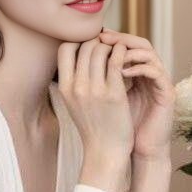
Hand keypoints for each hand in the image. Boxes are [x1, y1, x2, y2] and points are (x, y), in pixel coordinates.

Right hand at [57, 36, 134, 159]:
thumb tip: (78, 54)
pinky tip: (128, 57)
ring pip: (101, 50)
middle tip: (110, 46)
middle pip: (85, 46)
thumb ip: (73, 80)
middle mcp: (76, 87)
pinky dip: (123, 53)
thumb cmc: (93, 125)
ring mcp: (94, 90)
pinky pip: (117, 61)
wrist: (105, 150)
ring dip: (112, 46)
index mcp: (64, 87)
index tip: (91, 44)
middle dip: (99, 41)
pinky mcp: (113, 94)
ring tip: (119, 51)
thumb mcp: (73, 102)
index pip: (65, 48)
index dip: (79, 40)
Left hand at [99, 29, 174, 159]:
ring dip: (128, 50)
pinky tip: (121, 72)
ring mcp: (160, 82)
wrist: (128, 150)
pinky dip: (138, 68)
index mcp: (135, 72)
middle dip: (119, 39)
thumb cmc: (113, 125)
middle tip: (102, 38)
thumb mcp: (102, 97)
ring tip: (110, 54)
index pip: (126, 44)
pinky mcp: (167, 93)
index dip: (110, 38)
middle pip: (138, 42)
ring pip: (148, 52)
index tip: (91, 37)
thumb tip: (70, 61)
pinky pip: (155, 71)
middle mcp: (149, 73)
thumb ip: (95, 78)